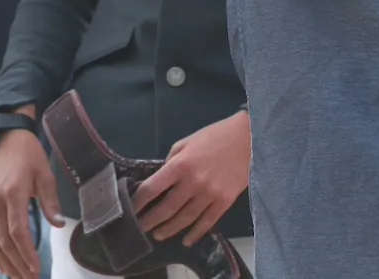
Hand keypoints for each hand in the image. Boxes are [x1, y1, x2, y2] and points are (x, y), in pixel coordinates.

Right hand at [0, 124, 62, 278]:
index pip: (18, 232)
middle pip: (4, 241)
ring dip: (4, 261)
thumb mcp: (45, 173)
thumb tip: (58, 225)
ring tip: (16, 276)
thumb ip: (50, 201)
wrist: (4, 136)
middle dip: (17, 264)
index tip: (36, 269)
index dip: (26, 253)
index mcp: (13, 193)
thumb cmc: (28, 154)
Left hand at [131, 111, 249, 245]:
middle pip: (166, 209)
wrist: (247, 139)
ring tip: (157, 234)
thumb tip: (160, 180)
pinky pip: (207, 222)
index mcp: (180, 165)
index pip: (152, 188)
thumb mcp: (186, 142)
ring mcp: (210, 194)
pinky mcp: (224, 202)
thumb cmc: (214, 137)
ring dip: (168, 229)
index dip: (138, 201)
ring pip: (184, 219)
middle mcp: (193, 182)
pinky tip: (186, 240)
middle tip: (140, 228)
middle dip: (150, 220)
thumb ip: (171, 161)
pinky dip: (195, 234)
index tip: (131, 209)